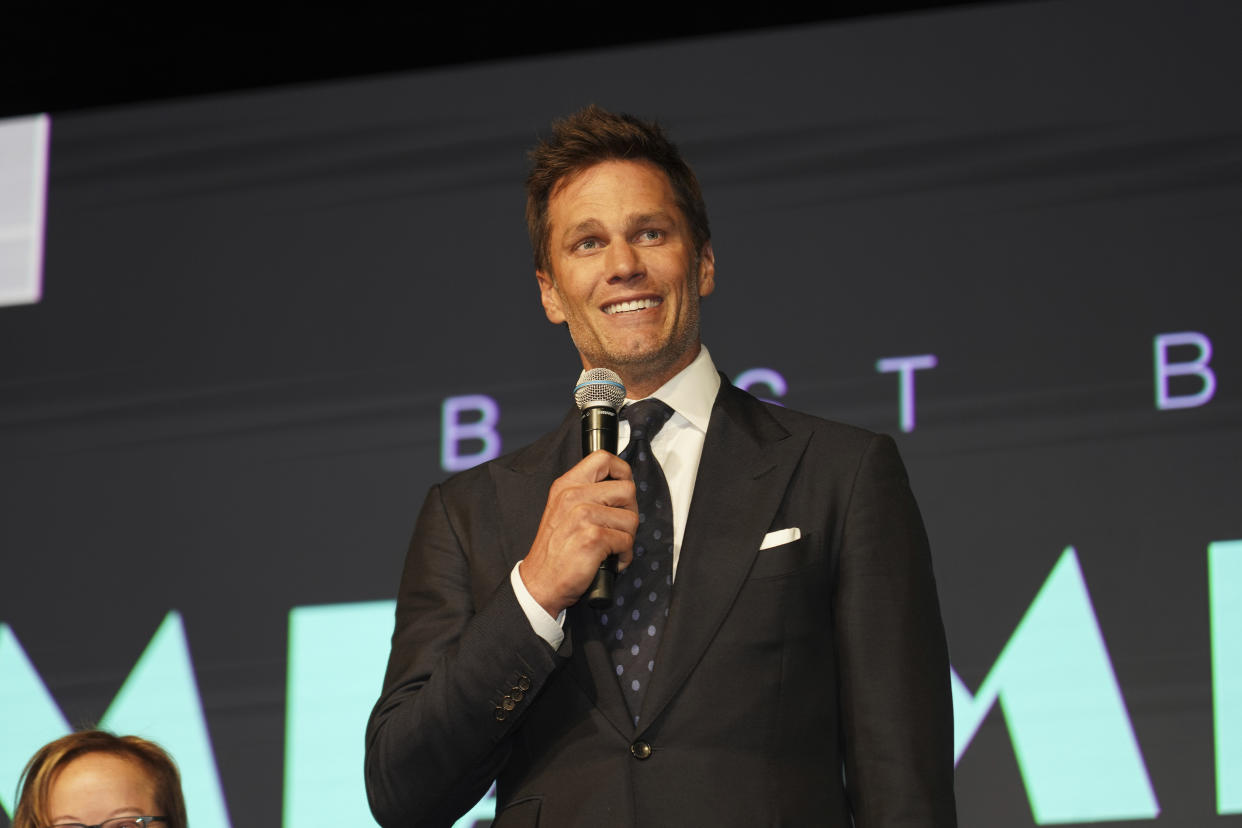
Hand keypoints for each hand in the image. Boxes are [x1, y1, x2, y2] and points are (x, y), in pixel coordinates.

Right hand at [521, 450, 637, 616]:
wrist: (539, 583)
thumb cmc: (554, 550)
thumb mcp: (562, 510)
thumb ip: (586, 493)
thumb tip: (621, 487)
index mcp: (566, 485)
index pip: (603, 458)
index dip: (622, 472)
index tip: (622, 489)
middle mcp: (573, 496)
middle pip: (627, 490)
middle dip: (630, 512)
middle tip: (617, 527)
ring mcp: (583, 516)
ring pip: (631, 518)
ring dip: (627, 537)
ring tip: (611, 547)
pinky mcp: (593, 538)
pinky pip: (627, 541)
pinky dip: (624, 556)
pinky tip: (609, 560)